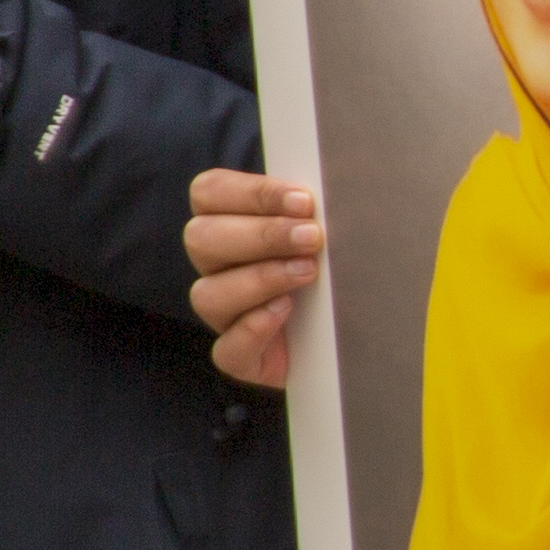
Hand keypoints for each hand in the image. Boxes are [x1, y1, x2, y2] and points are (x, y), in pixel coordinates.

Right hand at [188, 168, 322, 387]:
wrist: (346, 336)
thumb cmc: (331, 270)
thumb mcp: (324, 233)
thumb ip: (312, 212)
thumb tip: (326, 193)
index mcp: (229, 223)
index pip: (210, 192)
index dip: (252, 193)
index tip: (303, 201)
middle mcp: (217, 267)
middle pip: (202, 238)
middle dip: (261, 234)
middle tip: (311, 237)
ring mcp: (224, 314)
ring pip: (208, 294)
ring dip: (260, 278)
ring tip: (307, 273)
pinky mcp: (241, 357)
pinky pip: (228, 349)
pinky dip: (254, 330)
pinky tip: (285, 312)